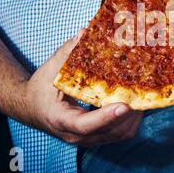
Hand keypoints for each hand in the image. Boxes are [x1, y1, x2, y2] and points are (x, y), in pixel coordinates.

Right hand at [25, 29, 142, 146]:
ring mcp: (86, 139)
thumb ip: (67, 52)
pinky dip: (130, 120)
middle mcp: (75, 135)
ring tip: (144, 95)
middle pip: (110, 132)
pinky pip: (118, 133)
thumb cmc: (39, 89)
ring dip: (134, 118)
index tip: (124, 105)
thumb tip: (84, 33)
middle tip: (143, 93)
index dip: (107, 116)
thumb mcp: (49, 69)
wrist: (30, 108)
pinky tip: (136, 101)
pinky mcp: (95, 136)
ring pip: (118, 135)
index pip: (86, 125)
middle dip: (130, 114)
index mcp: (61, 119)